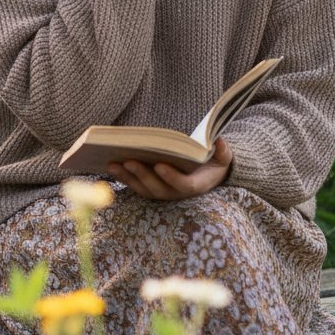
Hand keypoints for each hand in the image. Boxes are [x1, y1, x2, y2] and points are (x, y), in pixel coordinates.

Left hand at [107, 137, 233, 199]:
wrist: (208, 174)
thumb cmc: (214, 162)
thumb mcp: (224, 156)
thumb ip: (223, 151)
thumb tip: (219, 141)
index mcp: (196, 185)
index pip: (182, 184)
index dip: (171, 177)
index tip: (159, 165)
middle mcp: (177, 193)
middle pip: (157, 188)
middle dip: (141, 175)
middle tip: (128, 161)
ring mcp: (162, 192)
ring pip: (143, 188)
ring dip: (127, 177)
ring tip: (111, 163)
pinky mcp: (151, 189)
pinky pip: (136, 185)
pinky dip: (123, 177)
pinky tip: (110, 166)